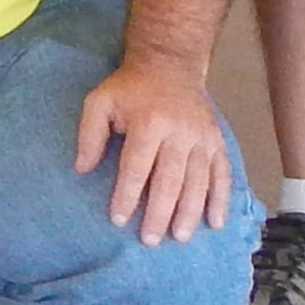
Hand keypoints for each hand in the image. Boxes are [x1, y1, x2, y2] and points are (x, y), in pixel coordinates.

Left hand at [73, 62, 233, 245]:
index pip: (137, 166)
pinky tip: (215, 222)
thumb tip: (82, 168)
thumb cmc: (130, 88)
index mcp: (149, 122)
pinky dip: (221, 199)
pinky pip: (222, 173)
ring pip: (198, 181)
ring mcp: (202, 137)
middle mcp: (180, 132)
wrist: (170, 64)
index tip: (118, 220)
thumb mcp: (100, 101)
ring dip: (190, 212)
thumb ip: (89, 134)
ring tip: (180, 237)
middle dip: (160, 212)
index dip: (127, 195)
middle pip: (170, 179)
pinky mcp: (216, 141)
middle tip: (150, 240)